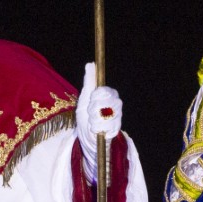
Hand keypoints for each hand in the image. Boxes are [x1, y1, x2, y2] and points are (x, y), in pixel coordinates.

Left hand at [76, 62, 122, 178]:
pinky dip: (98, 129)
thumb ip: (89, 81)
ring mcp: (117, 117)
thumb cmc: (86, 116)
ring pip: (106, 115)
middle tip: (90, 114)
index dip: (96, 97)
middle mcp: (116, 104)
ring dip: (95, 120)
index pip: (105, 91)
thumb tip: (90, 64)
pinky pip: (107, 127)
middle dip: (94, 110)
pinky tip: (97, 130)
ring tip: (92, 123)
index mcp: (109, 95)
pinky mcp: (117, 129)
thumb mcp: (84, 97)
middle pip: (106, 102)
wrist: (88, 137)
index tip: (91, 100)